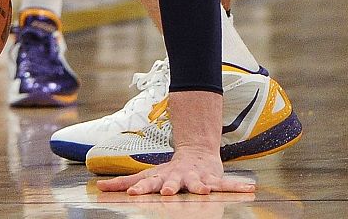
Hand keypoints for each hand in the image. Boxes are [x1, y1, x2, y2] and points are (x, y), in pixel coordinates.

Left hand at [97, 147, 256, 196]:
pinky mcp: (215, 178)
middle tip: (168, 193)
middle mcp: (179, 176)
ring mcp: (198, 177)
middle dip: (171, 186)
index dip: (141, 188)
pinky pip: (227, 185)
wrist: (198, 152)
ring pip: (199, 182)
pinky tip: (248, 189)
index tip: (135, 194)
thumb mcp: (148, 175)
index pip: (148, 182)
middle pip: (173, 181)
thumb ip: (124, 182)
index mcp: (162, 177)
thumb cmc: (169, 172)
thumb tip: (99, 187)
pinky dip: (237, 187)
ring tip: (205, 190)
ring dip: (202, 186)